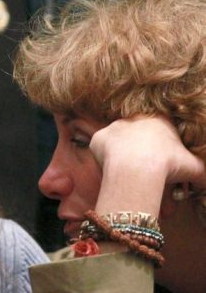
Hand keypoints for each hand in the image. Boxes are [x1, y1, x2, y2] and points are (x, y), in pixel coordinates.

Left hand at [90, 116, 205, 214]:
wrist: (137, 168)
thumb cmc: (169, 164)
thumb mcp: (196, 168)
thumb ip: (204, 174)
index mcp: (160, 120)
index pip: (161, 131)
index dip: (162, 149)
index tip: (162, 163)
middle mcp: (136, 118)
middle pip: (139, 136)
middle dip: (142, 152)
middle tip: (145, 171)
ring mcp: (115, 127)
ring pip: (120, 142)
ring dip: (123, 155)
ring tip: (129, 173)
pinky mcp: (98, 138)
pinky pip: (102, 150)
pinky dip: (106, 160)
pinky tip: (113, 171)